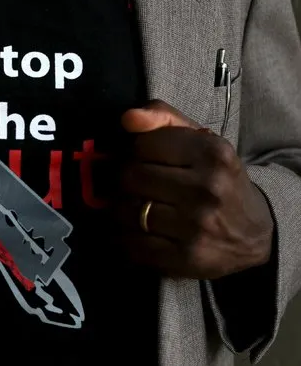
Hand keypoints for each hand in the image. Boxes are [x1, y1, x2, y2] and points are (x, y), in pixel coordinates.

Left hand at [116, 100, 273, 278]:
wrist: (253, 232)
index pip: (143, 144)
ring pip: (126, 211)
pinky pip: (133, 245)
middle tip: (136, 184)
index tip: (145, 159)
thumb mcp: (199, 140)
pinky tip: (138, 231)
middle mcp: (207, 189)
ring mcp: (196, 226)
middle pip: (131, 177)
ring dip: (122, 209)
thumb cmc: (215, 178)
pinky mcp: (186, 258)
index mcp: (212, 153)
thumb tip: (128, 117)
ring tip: (135, 206)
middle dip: (125, 179)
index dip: (136, 151)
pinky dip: (127, 238)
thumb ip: (162, 118)